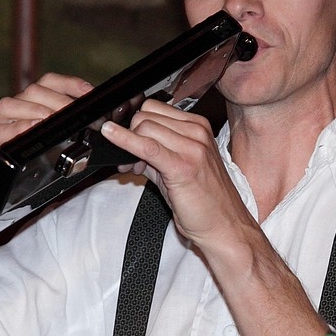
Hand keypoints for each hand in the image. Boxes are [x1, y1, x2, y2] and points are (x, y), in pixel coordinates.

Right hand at [0, 73, 93, 181]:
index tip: (89, 92)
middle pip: (30, 92)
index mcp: (24, 110)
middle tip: (75, 114)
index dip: (68, 84)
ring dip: (36, 110)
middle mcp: (6, 115)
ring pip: (8, 106)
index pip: (46, 83)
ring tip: (54, 120)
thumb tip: (93, 125)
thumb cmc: (21, 175)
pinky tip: (32, 130)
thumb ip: (63, 134)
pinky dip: (16, 129)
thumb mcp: (46, 150)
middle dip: (58, 100)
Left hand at [101, 99, 249, 245]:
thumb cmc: (206, 202)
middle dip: (131, 134)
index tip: (133, 143)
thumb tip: (129, 144)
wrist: (225, 227)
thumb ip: (155, 151)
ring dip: (129, 144)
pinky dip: (123, 140)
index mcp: (198, 127)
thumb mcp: (180, 167)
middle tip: (134, 160)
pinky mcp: (181, 165)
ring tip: (136, 168)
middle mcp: (197, 132)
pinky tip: (111, 135)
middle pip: (146, 115)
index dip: (137, 125)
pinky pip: (145, 145)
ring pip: (143, 126)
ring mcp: (192, 146)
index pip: (155, 108)